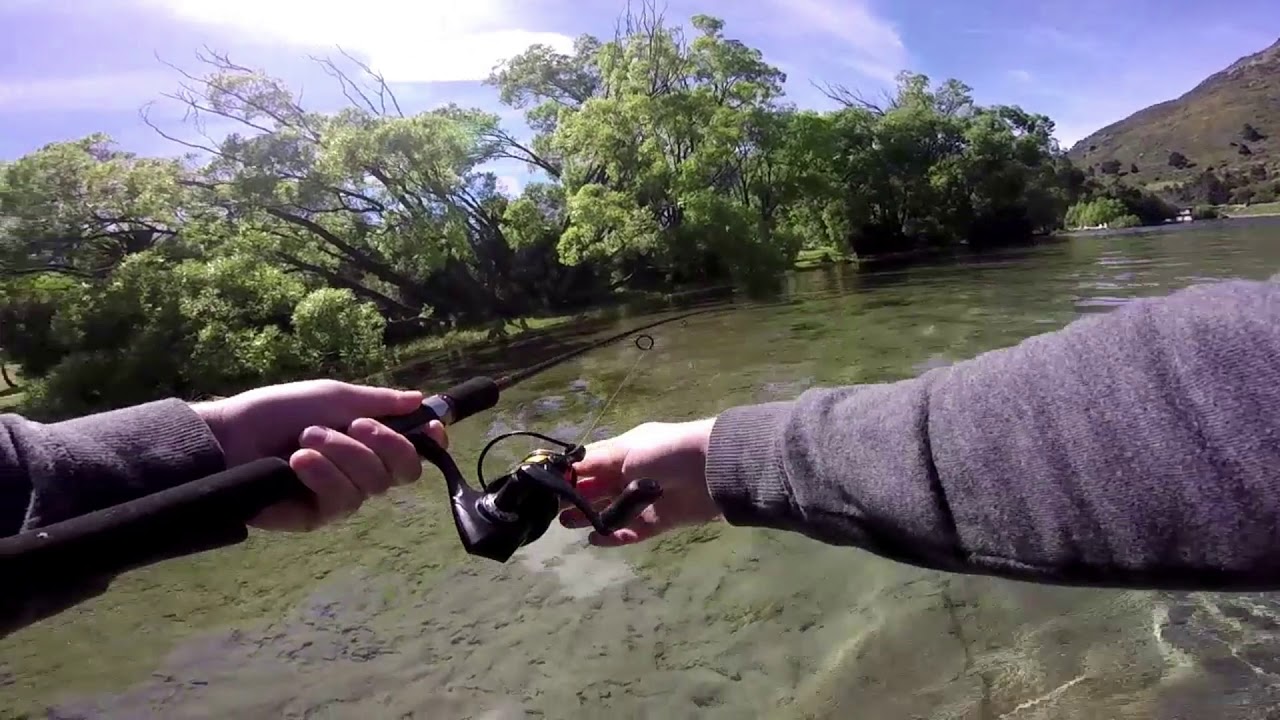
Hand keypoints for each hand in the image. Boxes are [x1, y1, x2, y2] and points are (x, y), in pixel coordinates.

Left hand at [192, 379, 448, 531]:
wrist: (229, 437)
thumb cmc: (278, 412)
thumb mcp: (332, 396)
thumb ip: (378, 401)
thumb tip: (420, 399)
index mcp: (369, 441)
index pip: (414, 451)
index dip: (429, 441)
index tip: (430, 427)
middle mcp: (362, 472)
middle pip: (405, 471)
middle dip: (386, 444)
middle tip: (354, 425)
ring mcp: (341, 496)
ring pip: (372, 485)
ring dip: (342, 455)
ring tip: (306, 439)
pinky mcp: (318, 517)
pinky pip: (341, 500)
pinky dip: (323, 475)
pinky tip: (298, 462)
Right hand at [559, 417, 719, 545]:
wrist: (710, 469)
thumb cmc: (664, 452)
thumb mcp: (627, 449)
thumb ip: (598, 461)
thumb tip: (568, 465)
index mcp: (625, 454)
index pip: (593, 466)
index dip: (573, 476)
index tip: (550, 487)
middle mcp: (633, 476)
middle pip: (600, 490)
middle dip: (578, 499)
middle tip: (555, 511)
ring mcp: (646, 501)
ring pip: (613, 512)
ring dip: (591, 517)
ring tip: (567, 524)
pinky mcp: (660, 522)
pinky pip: (632, 531)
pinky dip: (614, 536)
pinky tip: (595, 539)